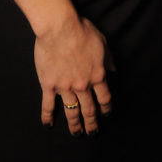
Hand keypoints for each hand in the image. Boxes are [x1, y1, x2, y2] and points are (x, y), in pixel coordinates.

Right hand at [34, 13, 113, 134]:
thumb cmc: (81, 30)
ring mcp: (65, 87)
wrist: (59, 28)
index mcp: (97, 75)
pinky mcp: (49, 85)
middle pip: (89, 109)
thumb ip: (108, 58)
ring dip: (75, 125)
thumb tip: (113, 69)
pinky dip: (47, 116)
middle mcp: (83, 85)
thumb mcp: (102, 42)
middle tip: (93, 132)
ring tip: (77, 134)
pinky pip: (48, 105)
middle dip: (92, 123)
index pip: (105, 97)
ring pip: (72, 111)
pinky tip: (48, 124)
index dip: (106, 108)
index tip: (106, 114)